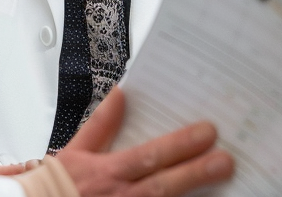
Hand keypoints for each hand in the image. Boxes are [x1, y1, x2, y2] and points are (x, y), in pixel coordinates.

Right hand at [54, 87, 234, 196]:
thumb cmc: (54, 188)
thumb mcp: (74, 152)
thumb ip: (100, 125)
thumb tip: (121, 94)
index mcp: (108, 173)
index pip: (150, 156)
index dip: (180, 145)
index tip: (207, 133)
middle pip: (164, 185)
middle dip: (197, 172)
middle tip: (227, 161)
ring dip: (191, 194)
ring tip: (222, 184)